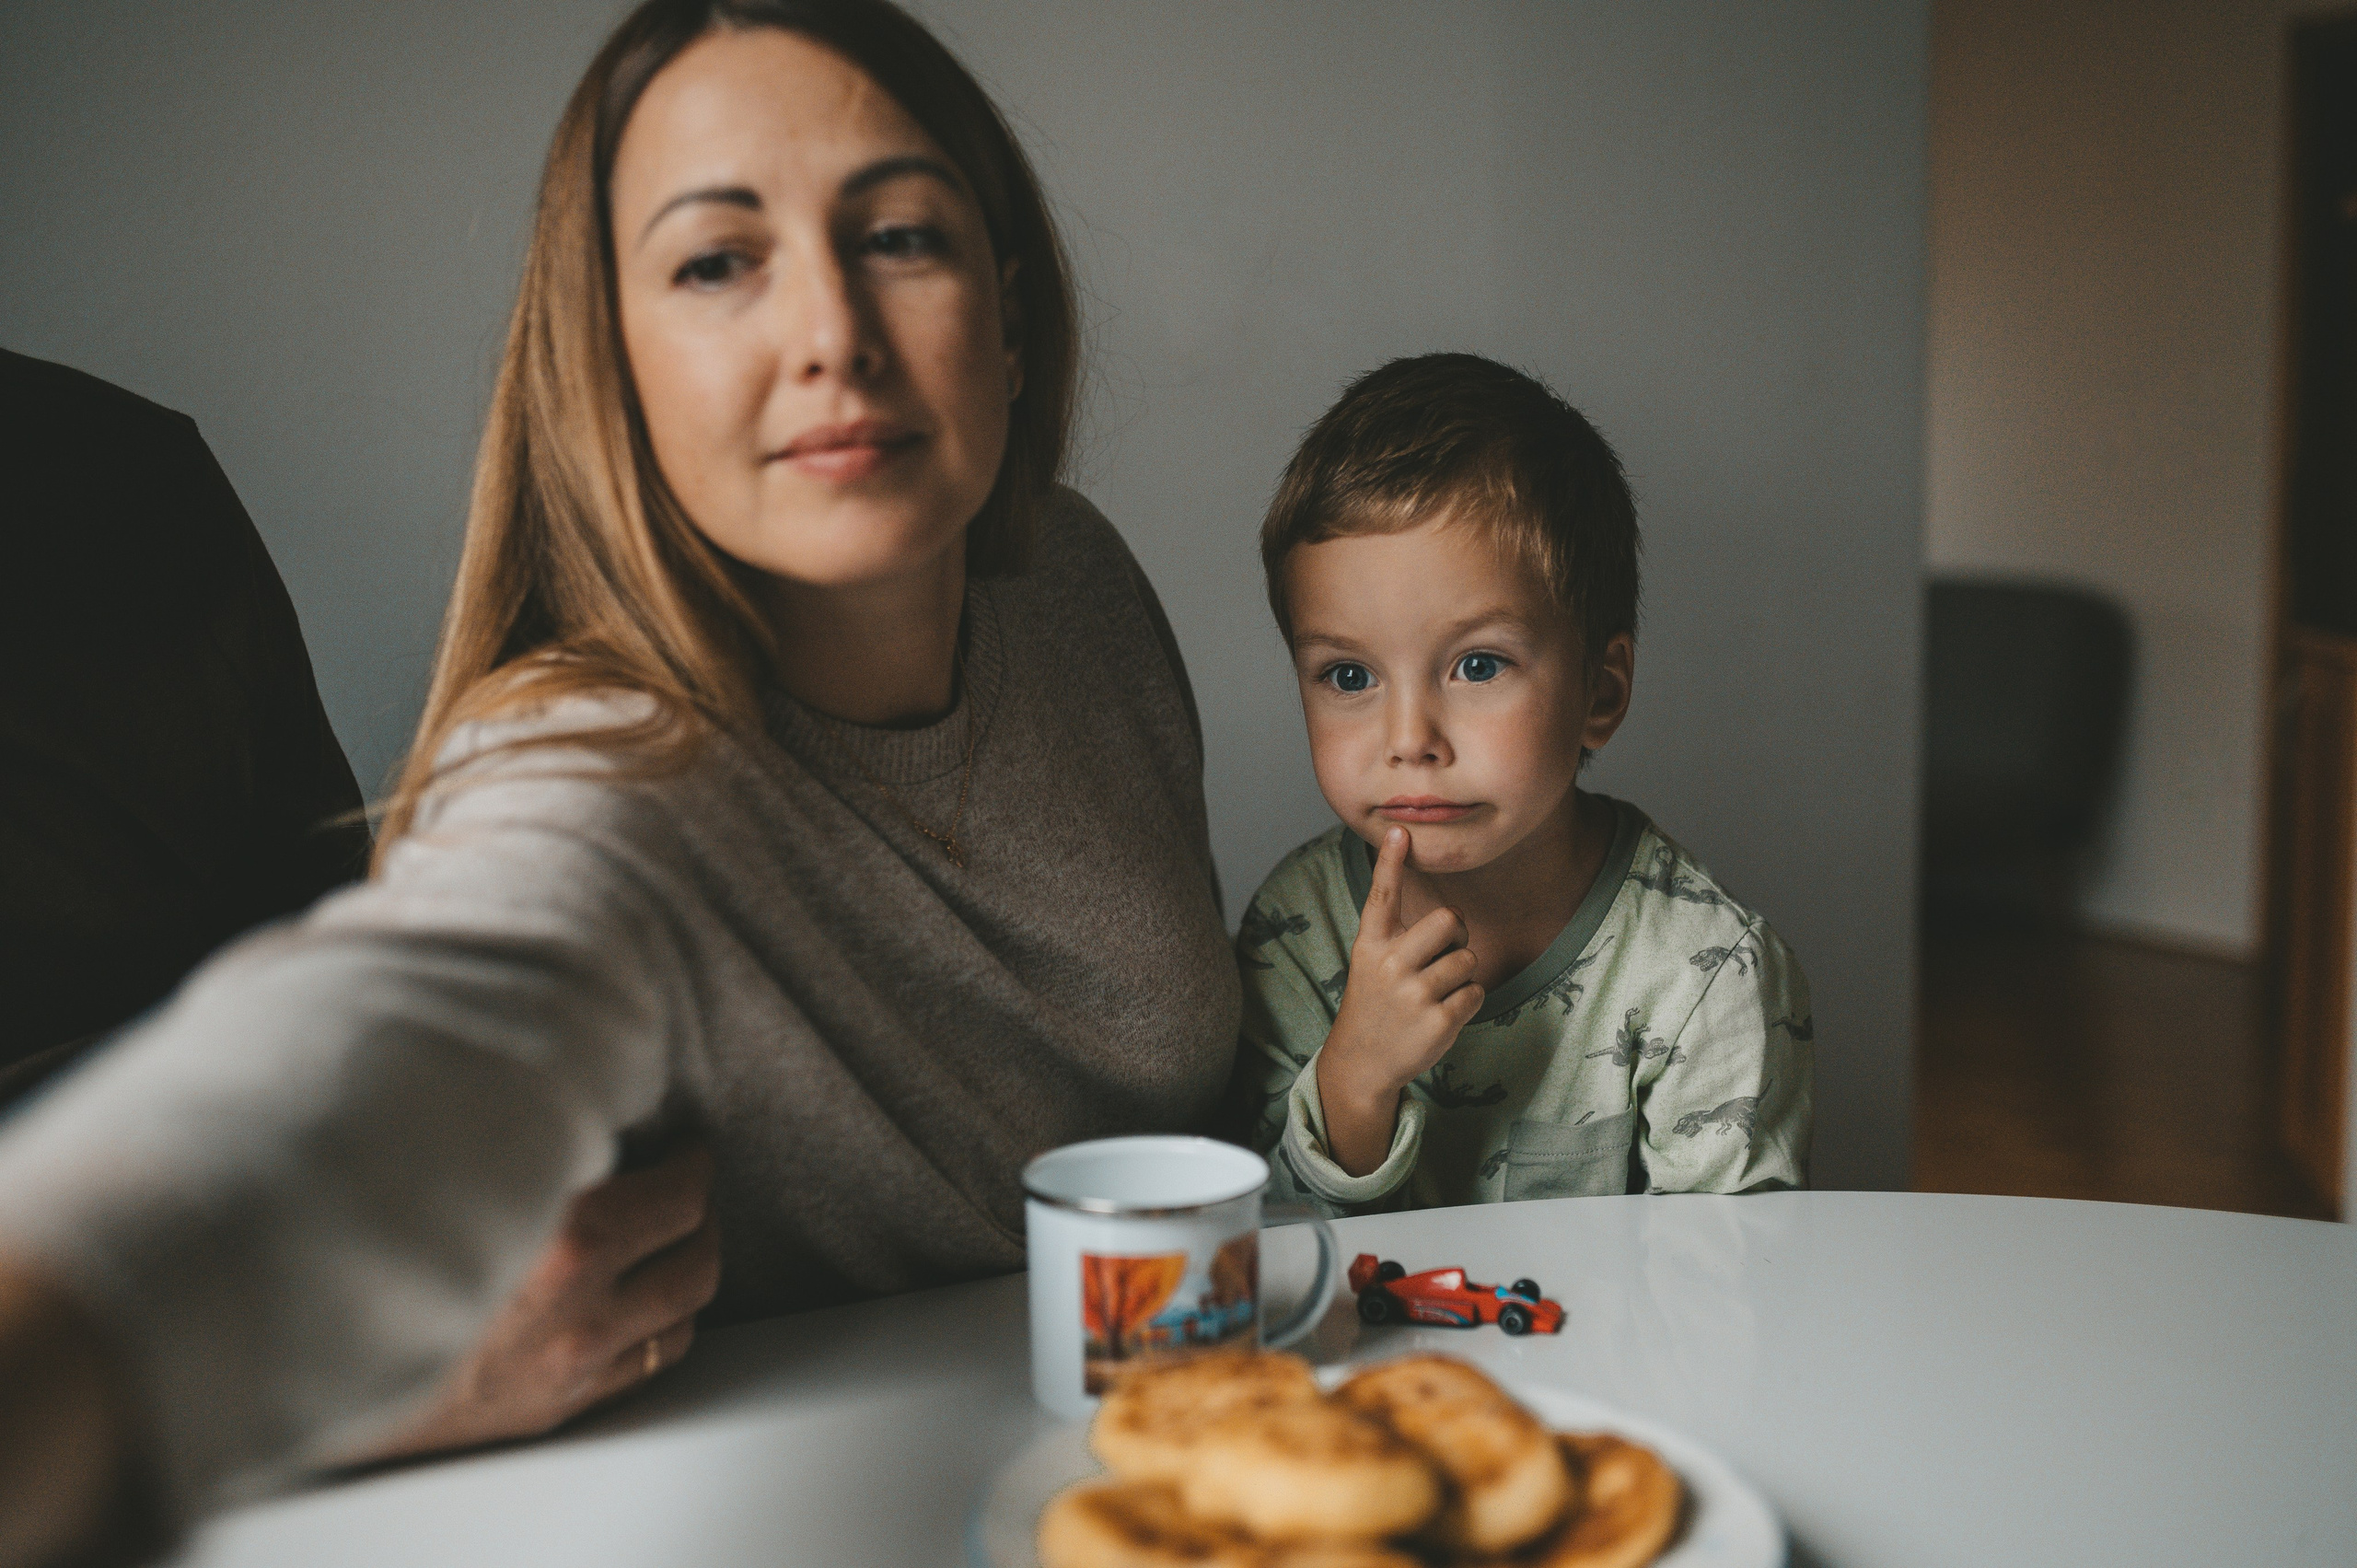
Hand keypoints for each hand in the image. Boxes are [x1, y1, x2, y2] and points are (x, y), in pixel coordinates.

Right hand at [356, 1140, 720, 1461]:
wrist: (317, 1352)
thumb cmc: (383, 1247)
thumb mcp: (469, 1174)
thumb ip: (545, 1148)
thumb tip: (598, 1112)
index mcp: (568, 1239)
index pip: (681, 1196)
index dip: (693, 1165)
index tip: (686, 1149)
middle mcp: (582, 1309)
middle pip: (698, 1256)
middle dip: (702, 1217)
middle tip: (687, 1190)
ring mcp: (576, 1364)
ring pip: (685, 1313)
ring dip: (689, 1270)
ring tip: (674, 1240)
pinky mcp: (562, 1404)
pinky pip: (650, 1361)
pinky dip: (662, 1323)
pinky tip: (642, 1298)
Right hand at [1317, 827, 1482, 1175]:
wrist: (1362, 1061)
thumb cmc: (1377, 1002)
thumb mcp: (1371, 963)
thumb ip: (1397, 934)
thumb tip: (1440, 910)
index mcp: (1371, 945)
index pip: (1382, 896)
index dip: (1391, 862)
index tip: (1401, 831)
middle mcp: (1389, 965)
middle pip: (1449, 920)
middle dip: (1457, 935)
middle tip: (1443, 955)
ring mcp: (1413, 995)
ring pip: (1467, 960)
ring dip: (1461, 976)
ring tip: (1435, 994)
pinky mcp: (1437, 1022)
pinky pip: (1476, 993)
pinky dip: (1467, 1002)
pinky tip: (1442, 1015)